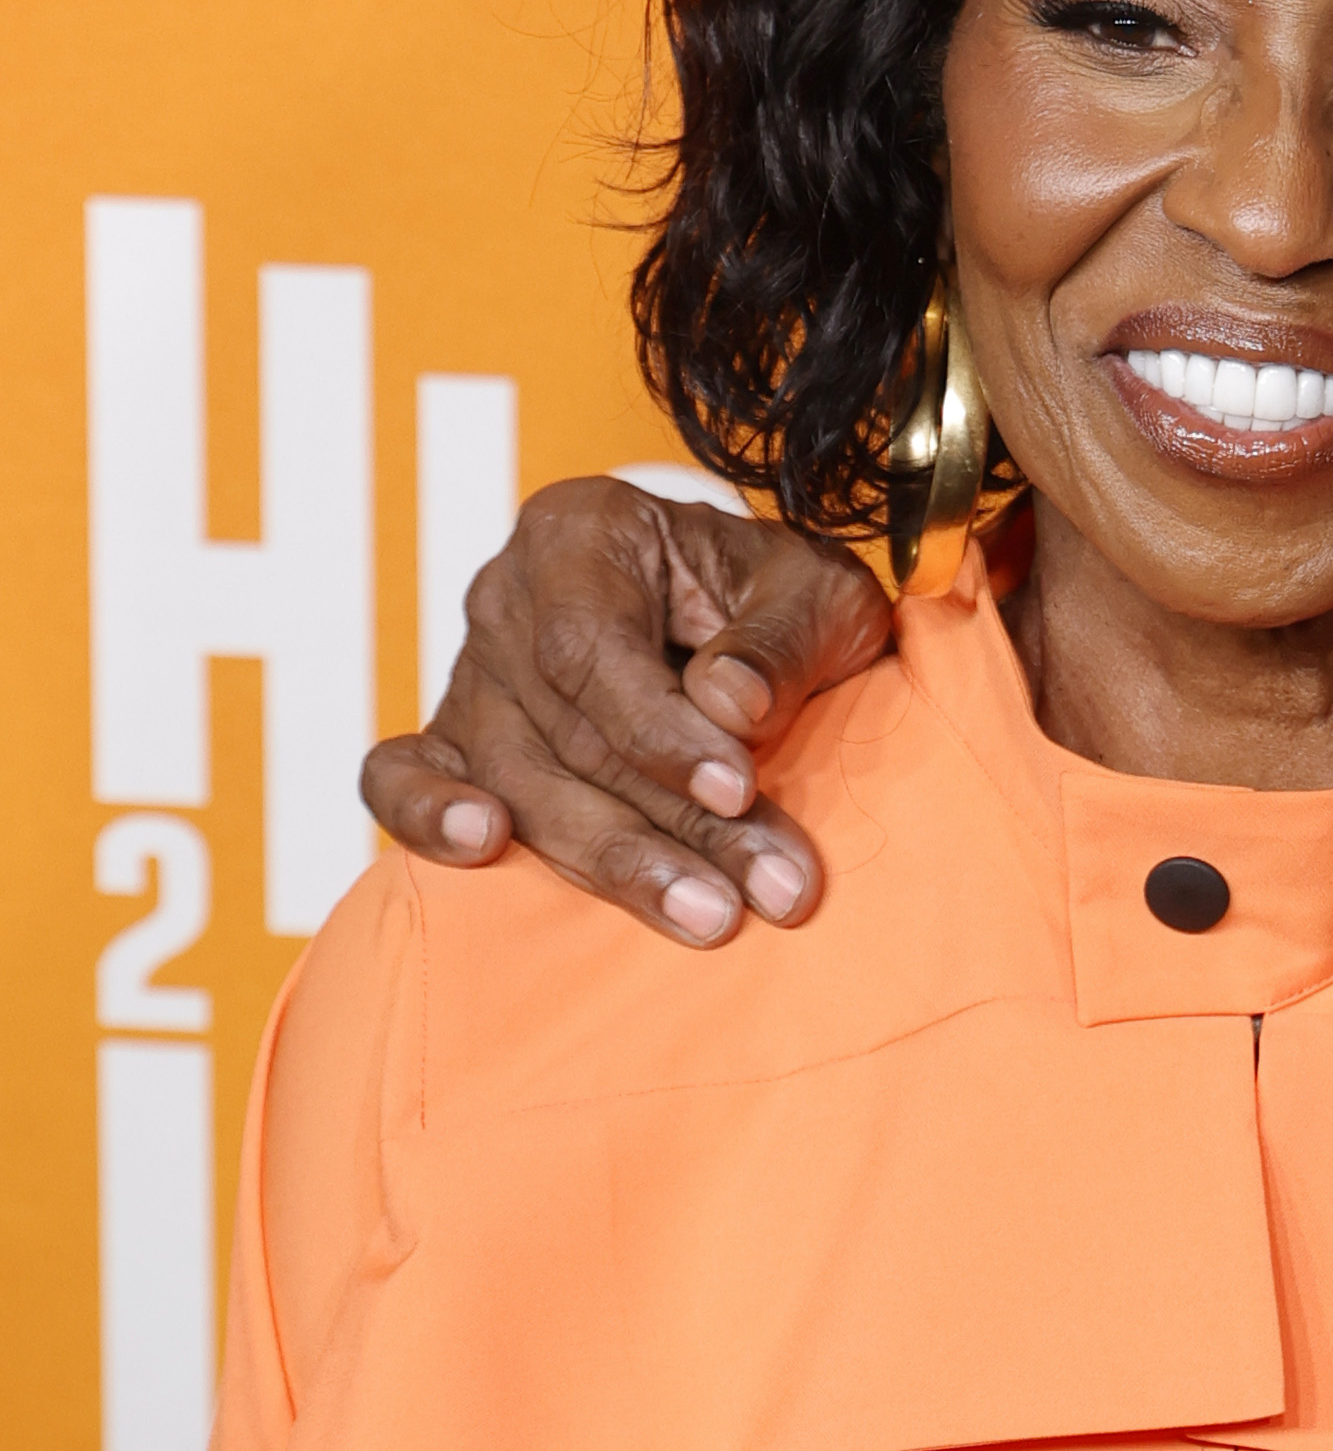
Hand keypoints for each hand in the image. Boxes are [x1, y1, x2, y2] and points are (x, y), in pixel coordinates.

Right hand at [362, 481, 889, 942]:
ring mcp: (472, 674)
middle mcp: (507, 598)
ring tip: (710, 916)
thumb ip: (778, 641)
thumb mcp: (814, 595)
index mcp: (581, 534)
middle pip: (566, 732)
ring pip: (518, 783)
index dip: (661, 730)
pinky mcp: (454, 740)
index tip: (739, 788)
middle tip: (770, 890)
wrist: (741, 616)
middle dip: (677, 825)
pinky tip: (482, 846)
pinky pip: (399, 778)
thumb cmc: (774, 601)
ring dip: (616, 861)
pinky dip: (426, 815)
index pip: (591, 646)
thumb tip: (730, 705)